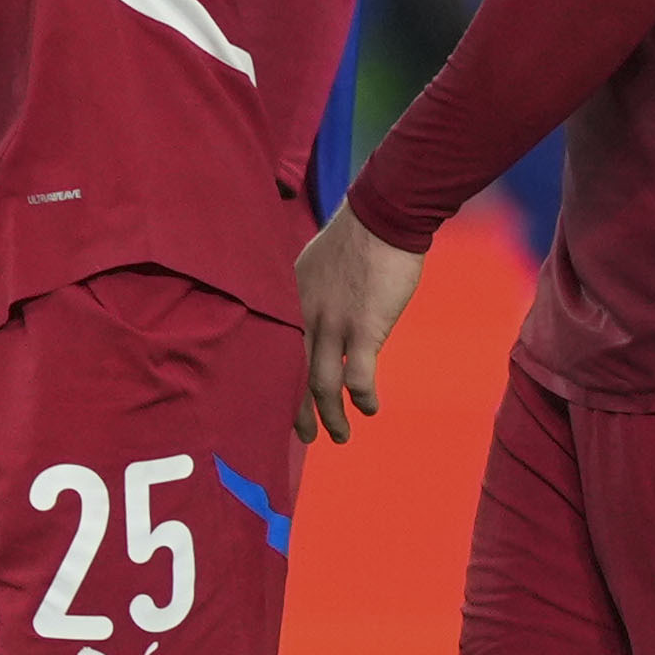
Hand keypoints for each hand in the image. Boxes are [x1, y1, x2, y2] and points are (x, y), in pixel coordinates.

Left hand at [295, 206, 422, 443]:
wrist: (383, 218)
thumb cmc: (354, 240)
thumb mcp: (310, 267)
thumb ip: (305, 298)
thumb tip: (309, 321)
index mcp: (285, 301)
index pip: (271, 353)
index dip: (275, 384)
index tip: (277, 405)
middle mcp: (301, 316)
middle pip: (290, 376)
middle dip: (296, 412)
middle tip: (304, 436)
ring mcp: (332, 324)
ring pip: (321, 385)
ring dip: (331, 415)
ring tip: (338, 435)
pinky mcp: (364, 328)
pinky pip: (358, 377)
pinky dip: (362, 398)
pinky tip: (369, 408)